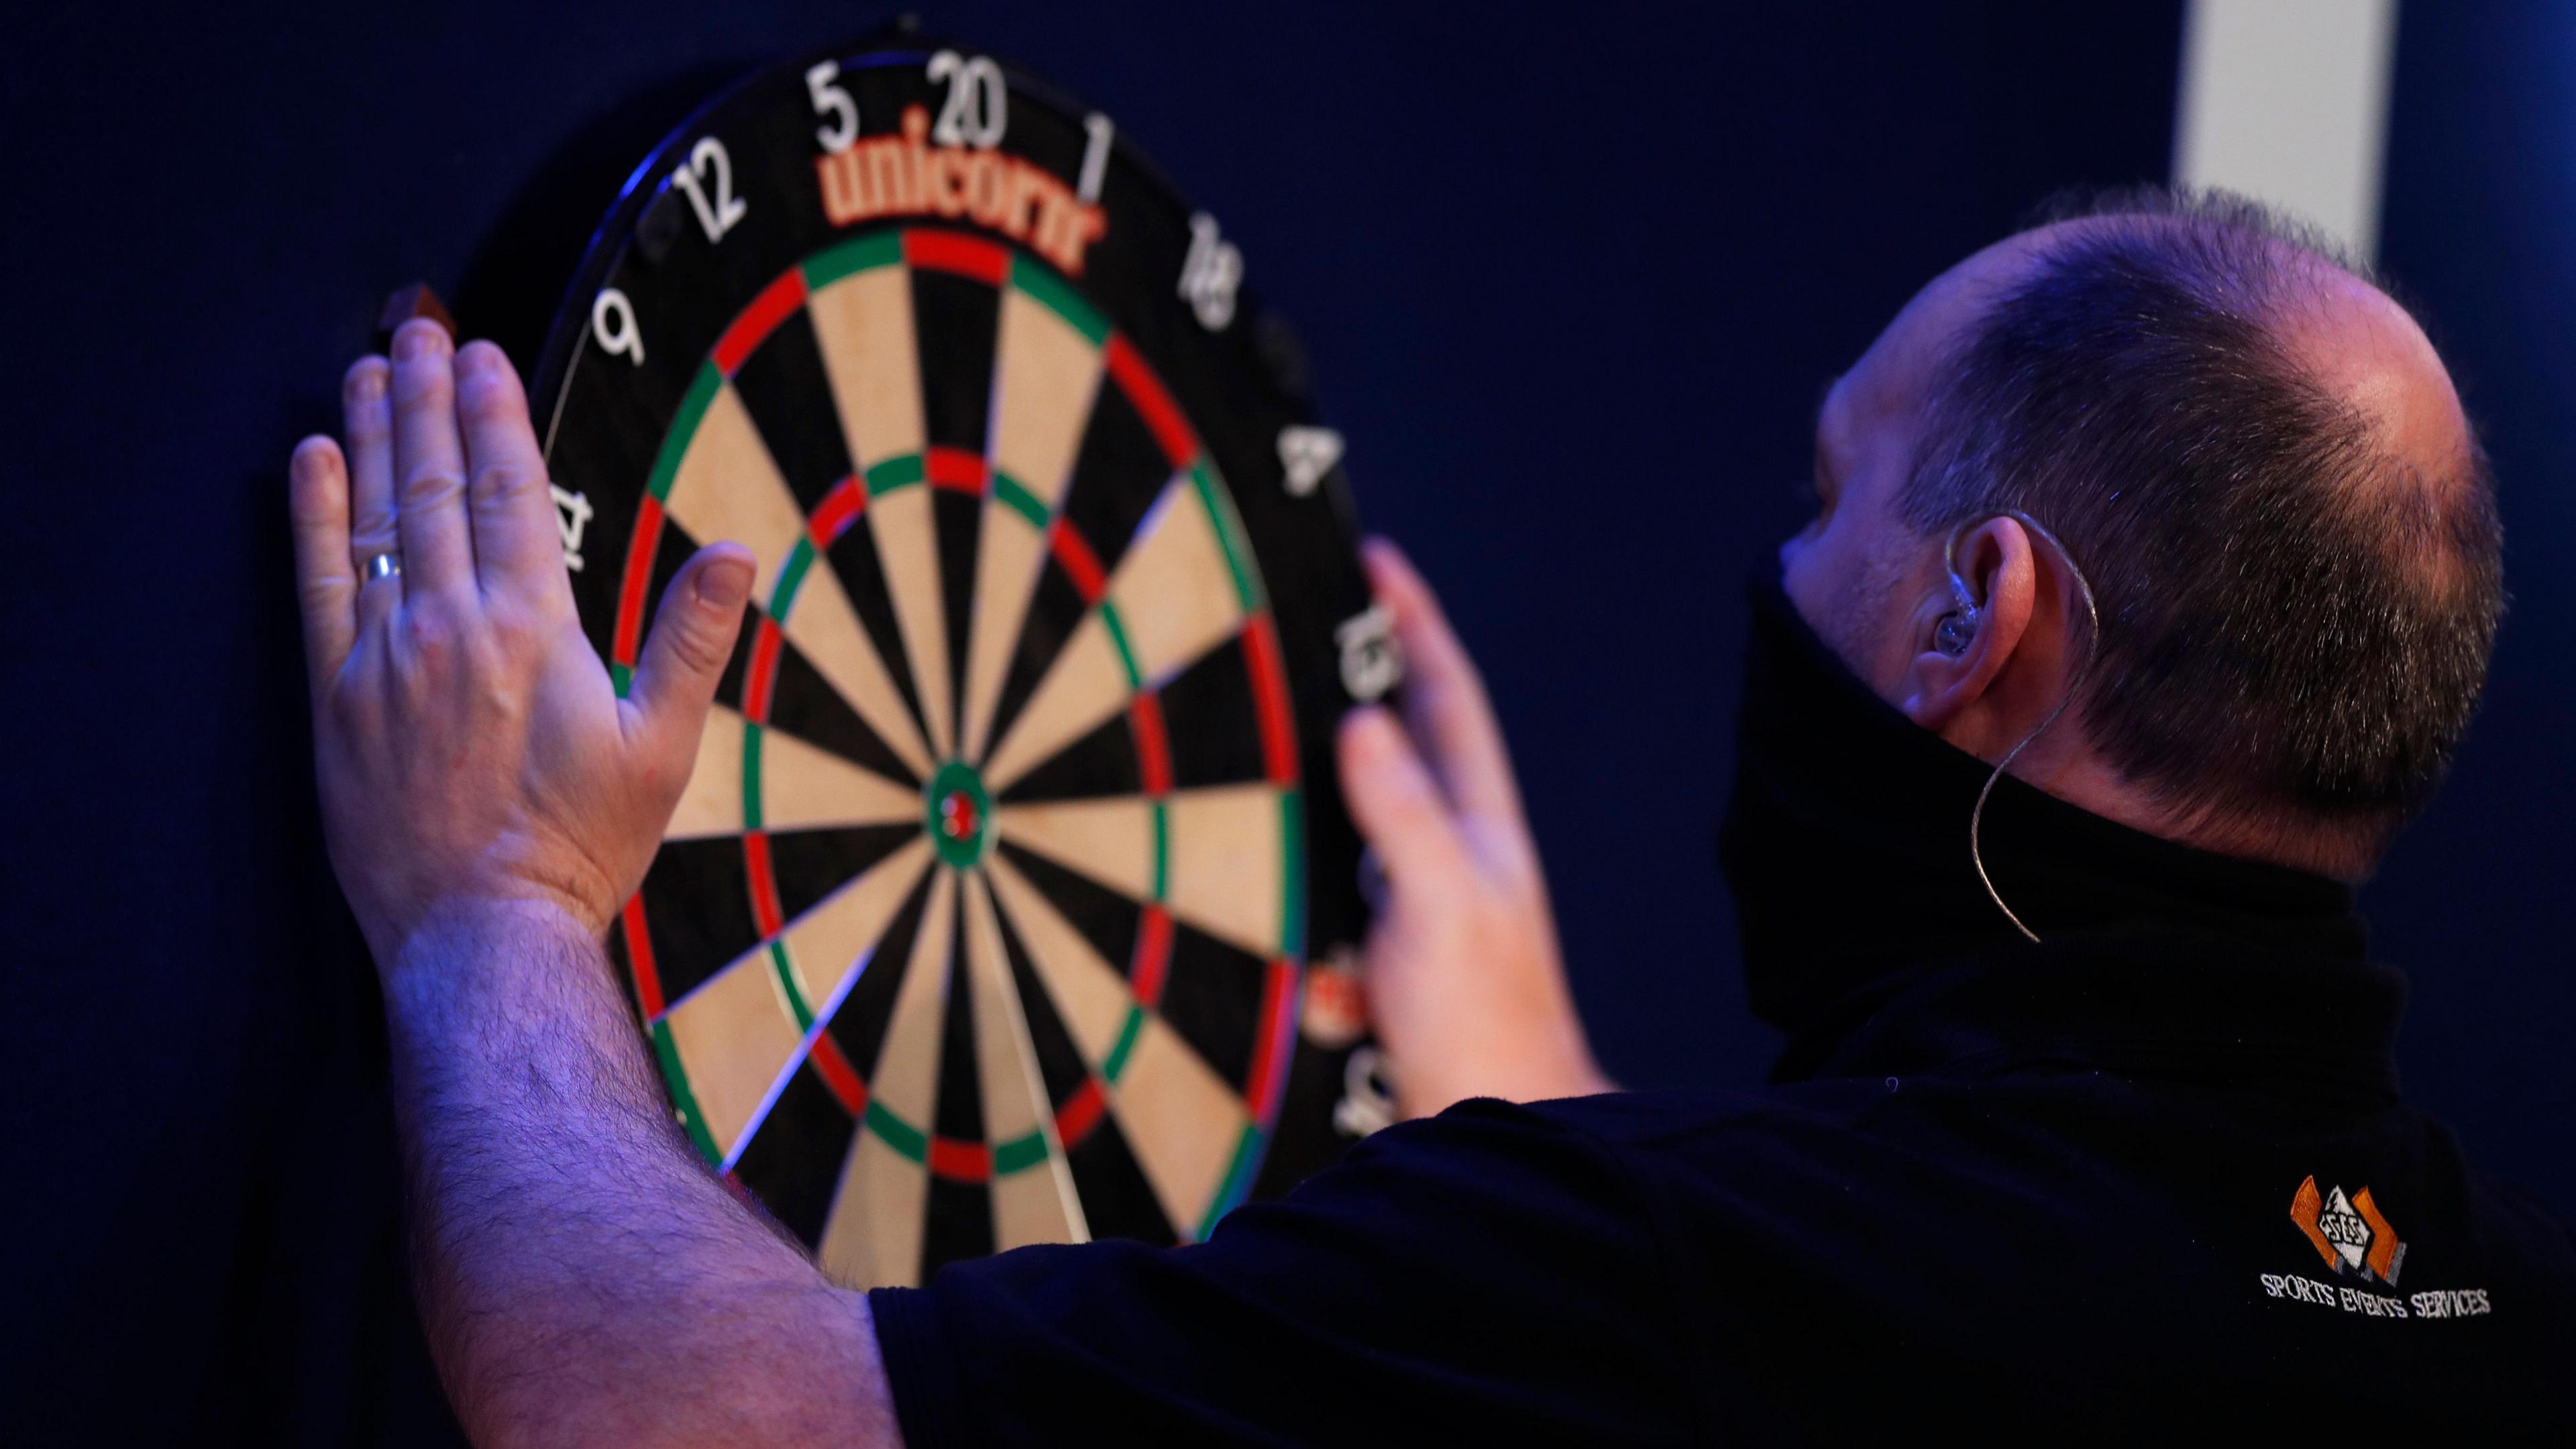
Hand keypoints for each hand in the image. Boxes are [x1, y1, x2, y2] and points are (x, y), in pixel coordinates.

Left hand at [289, 320, 751, 965]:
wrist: (483, 933)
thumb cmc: (582, 847)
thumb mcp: (662, 747)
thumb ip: (692, 640)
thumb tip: (740, 552)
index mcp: (534, 628)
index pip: (509, 489)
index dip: (496, 412)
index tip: (484, 352)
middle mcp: (451, 626)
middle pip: (436, 484)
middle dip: (429, 397)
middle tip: (419, 326)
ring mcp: (384, 659)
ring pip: (375, 519)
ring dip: (372, 434)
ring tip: (369, 368)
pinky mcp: (336, 700)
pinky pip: (317, 586)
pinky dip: (314, 517)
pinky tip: (313, 460)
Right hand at [1336, 540, 1611, 1118]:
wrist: (1503, 1140)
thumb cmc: (1490, 1031)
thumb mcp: (1439, 907)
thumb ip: (1402, 814)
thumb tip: (1363, 722)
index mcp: (1479, 829)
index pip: (1446, 698)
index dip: (1412, 625)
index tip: (1376, 561)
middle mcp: (1450, 861)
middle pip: (1390, 758)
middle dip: (1339, 716)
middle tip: (1285, 664)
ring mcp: (1414, 918)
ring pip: (1340, 851)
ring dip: (1303, 860)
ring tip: (1266, 853)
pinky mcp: (1379, 975)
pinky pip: (1317, 941)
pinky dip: (1311, 967)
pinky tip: (1328, 1001)